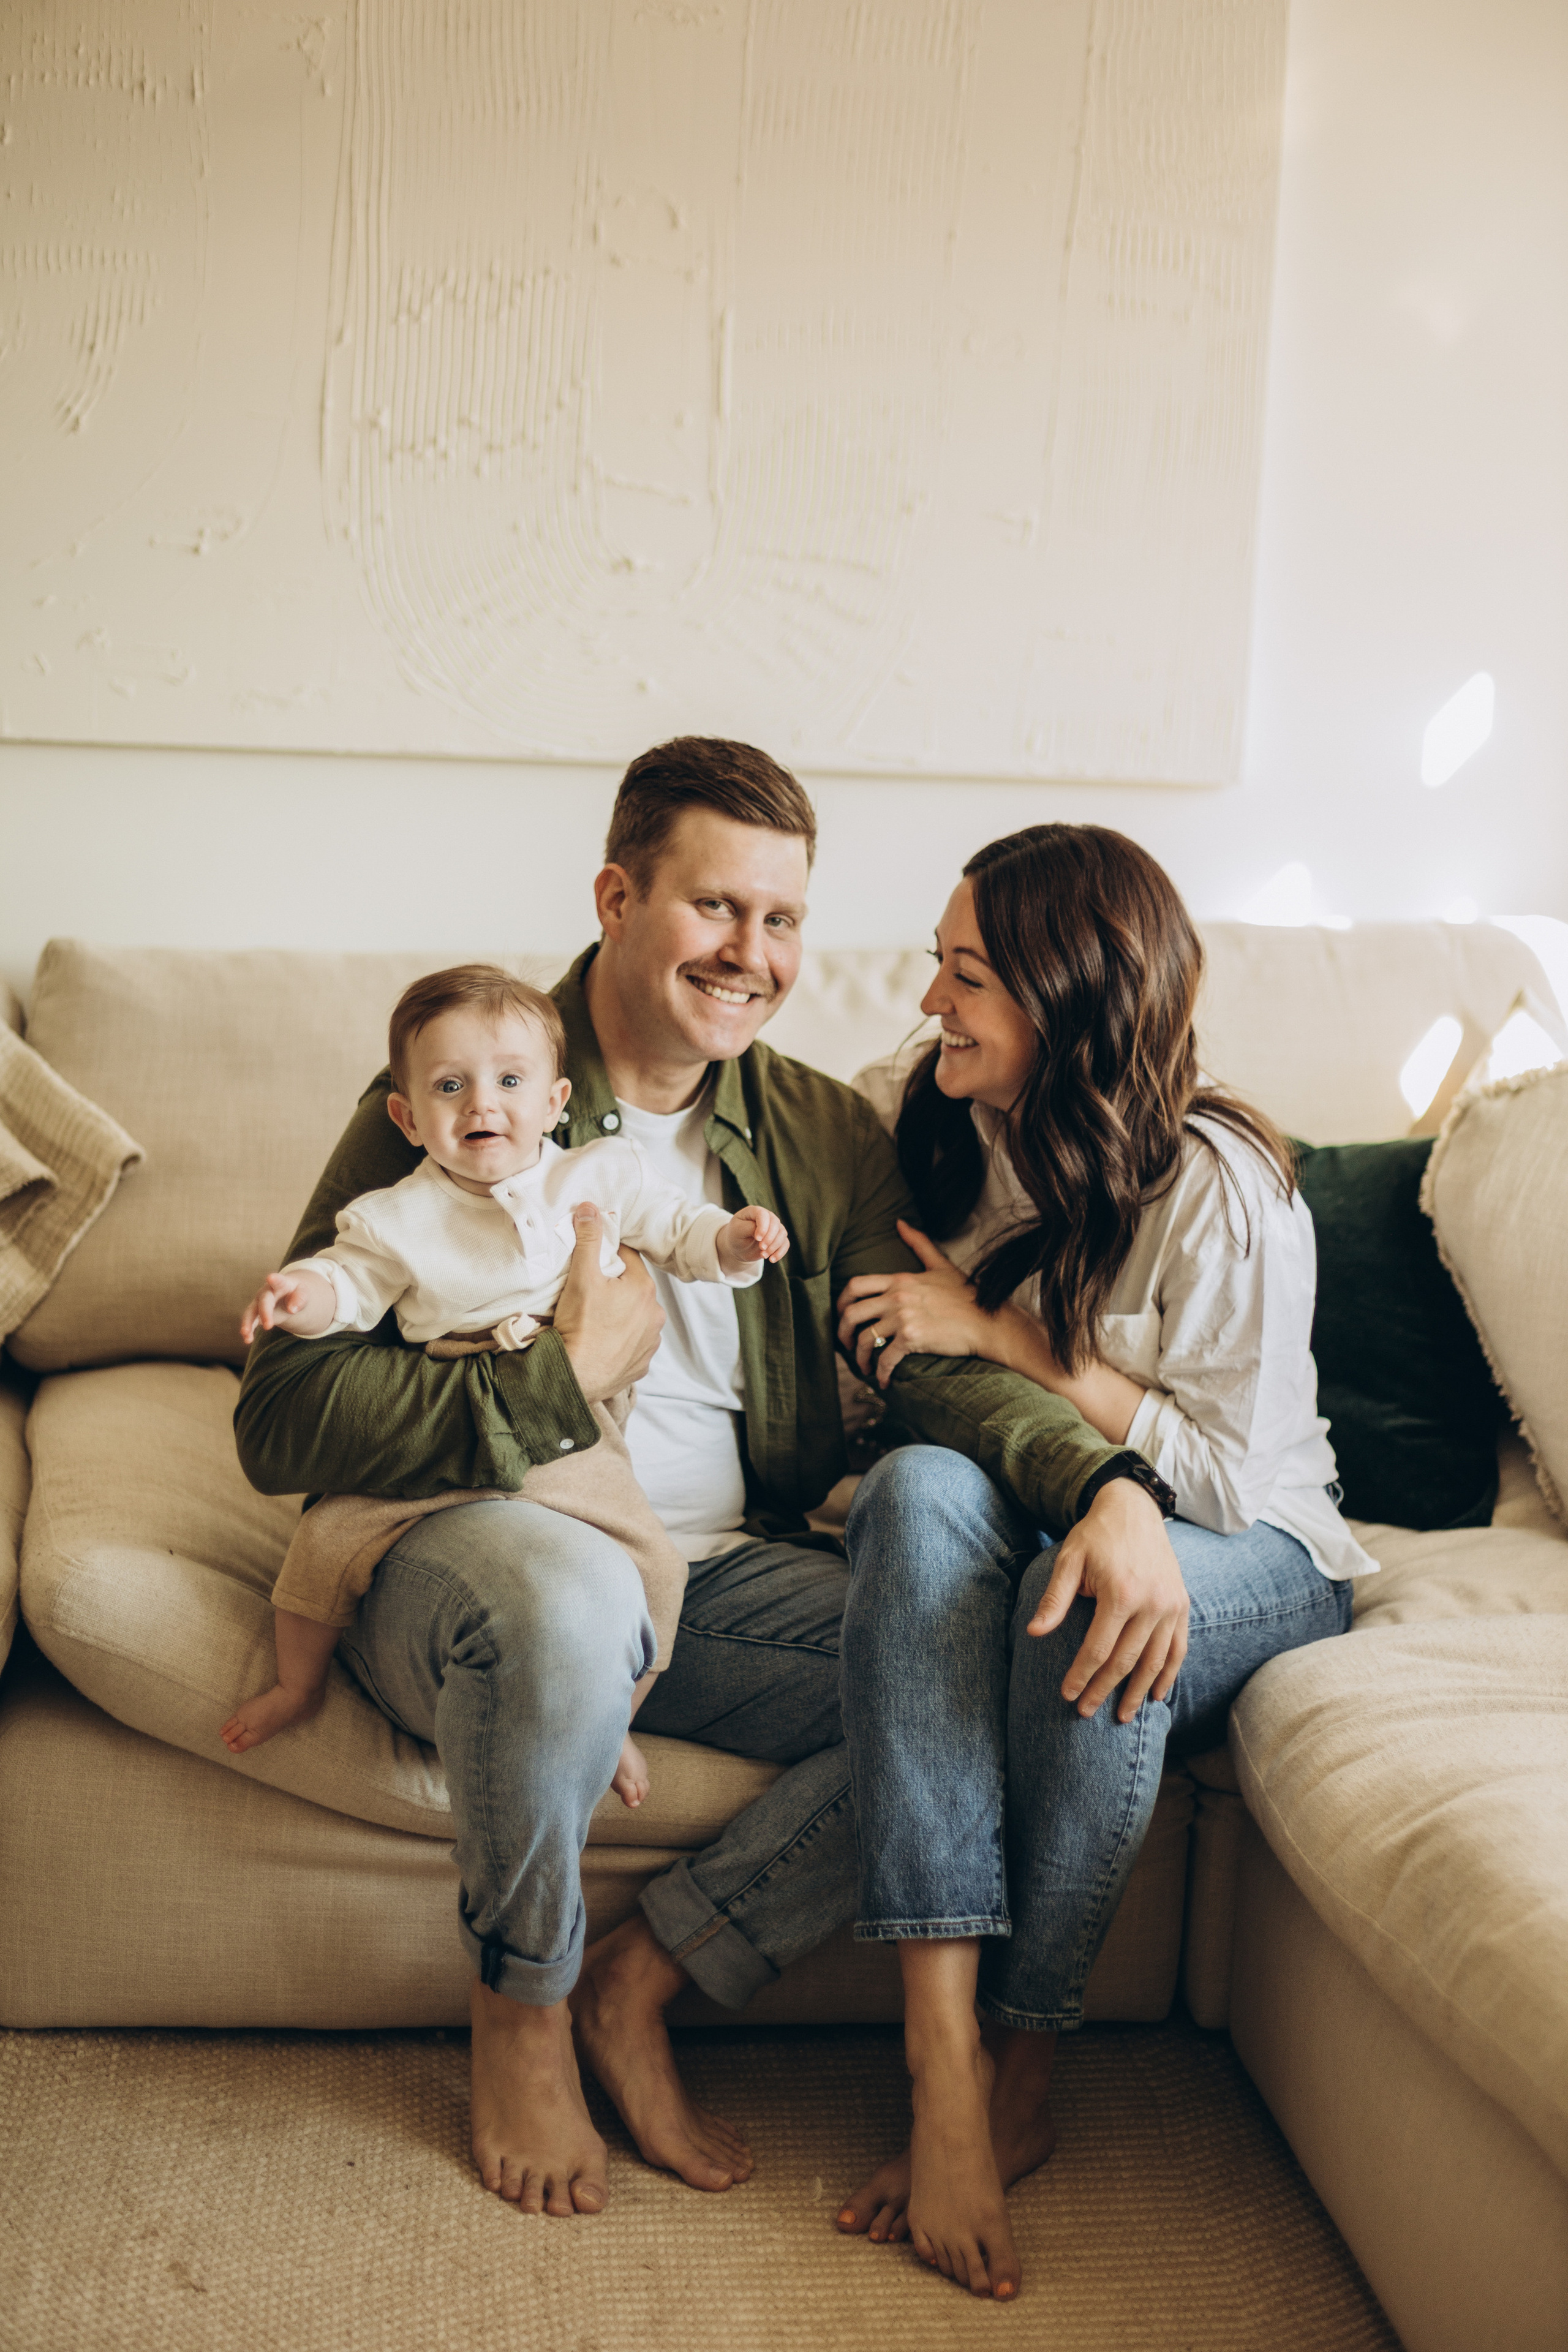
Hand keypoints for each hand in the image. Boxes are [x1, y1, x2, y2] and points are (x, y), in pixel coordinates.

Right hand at [240, 1268, 335, 1343]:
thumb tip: (292, 1309)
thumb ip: (300, 1299)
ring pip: (251, 1311)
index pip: (278, 1281)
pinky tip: (247, 1339)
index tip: (270, 1278)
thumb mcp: (304, 1293)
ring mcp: (259, 1302)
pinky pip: (250, 1321)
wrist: (288, 1294)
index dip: (275, 1280)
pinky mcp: (256, 1313)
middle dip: (265, 1313)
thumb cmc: (296, 1292)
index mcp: (281, 1284)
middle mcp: (267, 1292)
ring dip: (248, 1323)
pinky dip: (248, 1330)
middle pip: (264, 1301)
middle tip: (268, 1326)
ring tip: (246, 1334)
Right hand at [554, 1202, 664, 1401]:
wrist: (574, 1378)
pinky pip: (632, 1344)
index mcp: (644, 1289)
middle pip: (632, 1288)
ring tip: (593, 1319)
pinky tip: (601, 1341)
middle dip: (614, 1286)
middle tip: (587, 1292)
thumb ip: (588, 1239)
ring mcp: (650, 1342)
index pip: (627, 1258)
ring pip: (634, 1316)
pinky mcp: (641, 1364)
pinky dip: (619, 1340)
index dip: (607, 1256)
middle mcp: (655, 1315)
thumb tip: (589, 1208)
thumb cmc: (579, 1326)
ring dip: (619, 1314)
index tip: (590, 1262)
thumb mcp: (581, 1276)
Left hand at [718, 1204, 789, 1273]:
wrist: (738, 1247)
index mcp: (754, 1211)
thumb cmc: (735, 1236)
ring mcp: (774, 1227)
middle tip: (761, 1249)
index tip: (757, 1239)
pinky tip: (772, 1259)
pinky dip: (780, 1252)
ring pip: (782, 1234)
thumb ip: (750, 1228)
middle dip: (770, 1238)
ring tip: (763, 1255)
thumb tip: (764, 1233)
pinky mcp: (778, 1238)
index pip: (763, 1215)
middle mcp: (766, 1217)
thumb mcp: (737, 1231)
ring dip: (774, 1246)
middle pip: (775, 1223)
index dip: (763, 1227)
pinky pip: (785, 1243)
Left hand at [835, 1220, 987, 1385]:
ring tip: (864, 1367)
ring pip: (865, 1339)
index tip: (841, 1315)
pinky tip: (883, 1380)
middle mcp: (897, 1296)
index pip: (856, 1285)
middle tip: (846, 1346)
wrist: (988, 1322)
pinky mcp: (913, 1339)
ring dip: (859, 1357)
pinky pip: (885, 1358)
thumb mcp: (940, 1265)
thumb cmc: (967, 1296)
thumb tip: (900, 1222)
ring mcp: (904, 1317)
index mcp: (900, 1279)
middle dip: (842, 1333)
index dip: (841, 1302)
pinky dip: (880, 1373)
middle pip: (852, 1313)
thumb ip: (919, 1243)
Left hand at [1026, 1478, 1187, 1722]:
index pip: (1098, 1649)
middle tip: (1086, 1712)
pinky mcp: (1182, 1604)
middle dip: (1105, 1690)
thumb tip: (1034, 1633)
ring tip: (1123, 1716)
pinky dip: (1168, 1674)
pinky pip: (1178, 1648)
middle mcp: (1151, 1603)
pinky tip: (1157, 1694)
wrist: (1134, 1508)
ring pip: (1155, 1661)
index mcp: (1120, 1593)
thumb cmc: (1096, 1536)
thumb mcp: (1068, 1560)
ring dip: (1138, 1692)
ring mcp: (1171, 1605)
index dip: (1082, 1676)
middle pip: (1126, 1661)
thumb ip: (1054, 1599)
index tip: (1068, 1696)